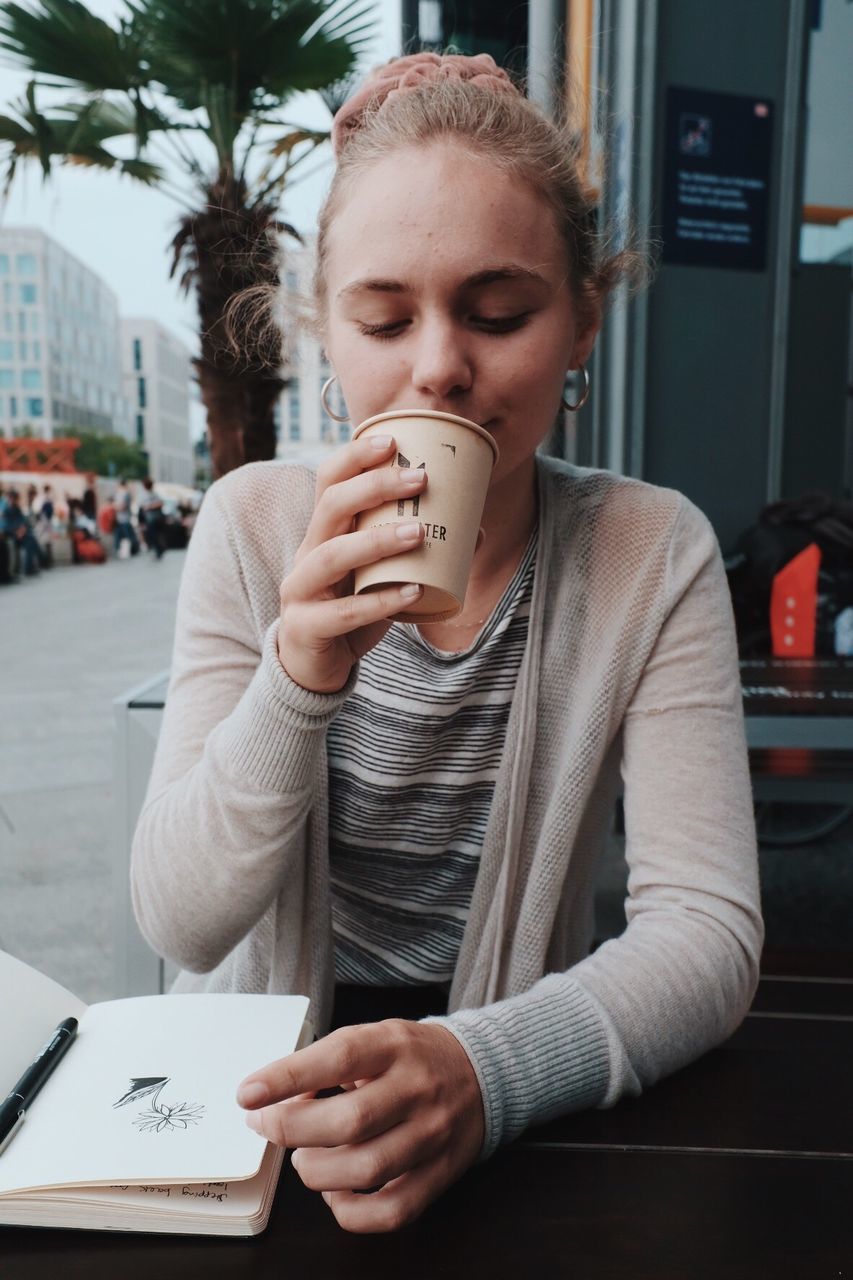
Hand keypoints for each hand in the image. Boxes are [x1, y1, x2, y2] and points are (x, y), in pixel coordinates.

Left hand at [237, 1019, 484, 1233]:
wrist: (482, 1071)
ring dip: (317, 1172)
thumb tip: (275, 1097)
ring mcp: (432, 1135)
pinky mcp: (440, 1174)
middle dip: (293, 1129)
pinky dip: (352, 1212)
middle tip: (267, 1126)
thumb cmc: (411, 1057)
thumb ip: (329, 1063)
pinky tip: (335, 1194)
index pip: (340, 1057)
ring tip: (304, 1159)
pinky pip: (393, 1210)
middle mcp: (417, 1089)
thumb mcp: (375, 1038)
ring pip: (367, 1169)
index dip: (288, 1077)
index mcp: (395, 1046)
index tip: (248, 1093)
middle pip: (350, 1120)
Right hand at [277, 435, 427, 692]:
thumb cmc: (352, 610)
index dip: (355, 457)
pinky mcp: (307, 628)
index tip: (394, 440)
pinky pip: (343, 612)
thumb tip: (476, 531)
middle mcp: (307, 554)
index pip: (329, 482)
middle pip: (330, 507)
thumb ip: (415, 553)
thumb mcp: (381, 575)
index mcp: (323, 533)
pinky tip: (413, 591)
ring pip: (332, 556)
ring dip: (376, 540)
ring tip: (419, 532)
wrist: (315, 666)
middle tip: (421, 479)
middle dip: (374, 487)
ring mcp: (301, 591)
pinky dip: (380, 601)